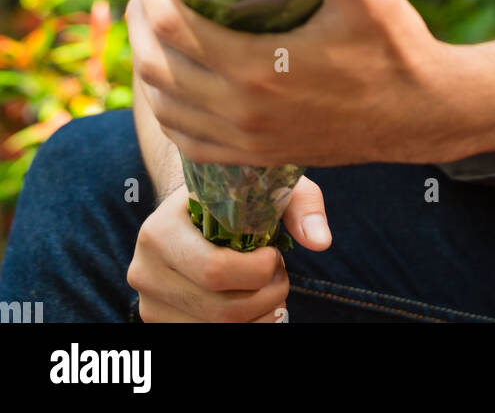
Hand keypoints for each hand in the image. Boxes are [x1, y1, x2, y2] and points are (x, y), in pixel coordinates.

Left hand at [125, 0, 464, 167]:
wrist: (422, 115)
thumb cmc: (396, 51)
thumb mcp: (371, 0)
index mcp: (258, 71)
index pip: (170, 27)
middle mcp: (242, 111)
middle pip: (154, 66)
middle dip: (137, 20)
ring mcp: (247, 140)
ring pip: (163, 107)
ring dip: (147, 63)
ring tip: (152, 24)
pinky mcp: (257, 156)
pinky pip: (188, 141)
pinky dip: (167, 110)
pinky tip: (175, 83)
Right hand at [127, 175, 330, 322]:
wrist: (189, 213)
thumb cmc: (231, 196)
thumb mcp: (264, 184)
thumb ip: (299, 203)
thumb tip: (321, 241)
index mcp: (159, 230)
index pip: (215, 271)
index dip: (259, 271)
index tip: (275, 252)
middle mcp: (144, 271)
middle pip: (221, 309)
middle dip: (266, 296)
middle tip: (280, 275)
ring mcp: (149, 304)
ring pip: (218, 330)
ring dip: (259, 315)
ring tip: (269, 288)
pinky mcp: (160, 324)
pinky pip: (211, 338)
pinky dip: (246, 327)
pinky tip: (254, 305)